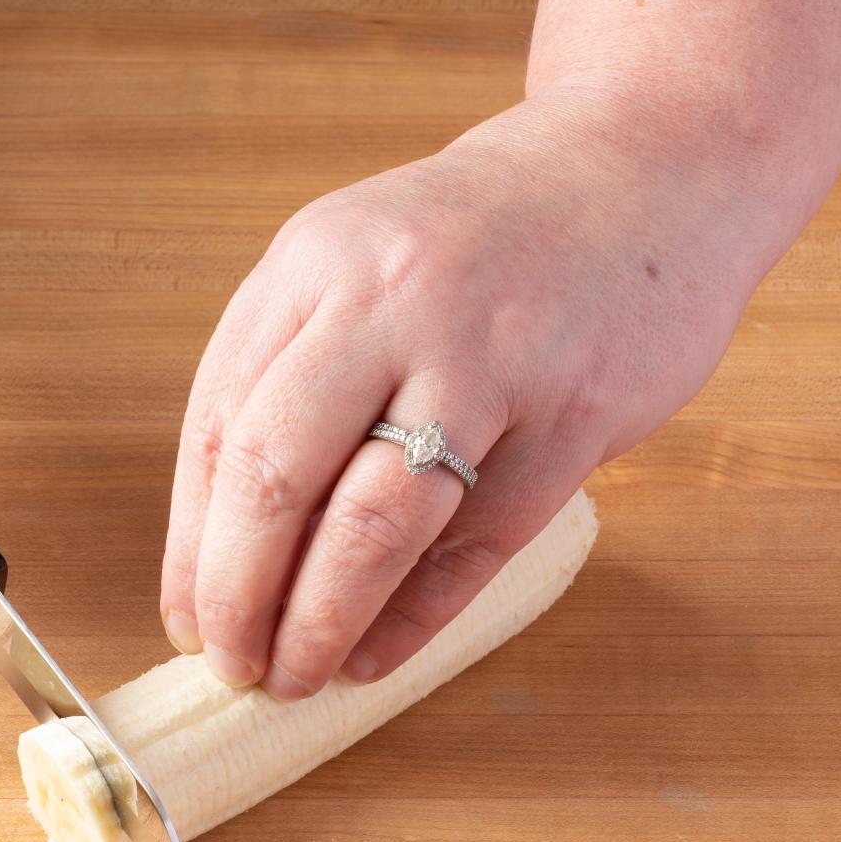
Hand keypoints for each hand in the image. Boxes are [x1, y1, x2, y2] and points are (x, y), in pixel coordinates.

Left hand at [161, 91, 781, 698]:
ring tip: (297, 675)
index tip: (189, 619)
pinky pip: (479, 542)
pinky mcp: (575, 410)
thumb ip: (289, 379)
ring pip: (375, 523)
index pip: (217, 427)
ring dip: (322, 620)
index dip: (193, 545)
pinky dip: (417, 615)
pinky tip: (379, 652)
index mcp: (313, 264)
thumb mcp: (359, 266)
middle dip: (239, 594)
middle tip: (235, 666)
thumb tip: (220, 551)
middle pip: (276, 476)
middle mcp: (390, 300)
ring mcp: (489, 355)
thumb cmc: (482, 242)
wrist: (651, 166)